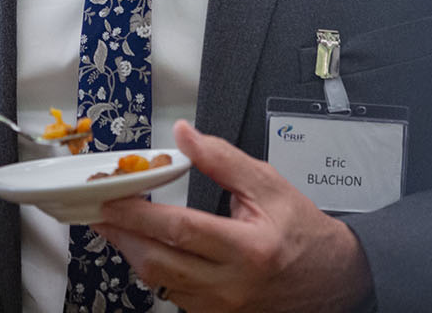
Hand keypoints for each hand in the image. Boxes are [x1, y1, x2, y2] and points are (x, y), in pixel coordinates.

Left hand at [92, 120, 373, 312]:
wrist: (332, 278)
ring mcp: (223, 306)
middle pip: (161, 262)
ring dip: (133, 252)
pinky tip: (146, 247)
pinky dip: (154, 270)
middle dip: (122, 234)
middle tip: (99, 209)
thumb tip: (184, 135)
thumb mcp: (268, 184)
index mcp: (249, 247)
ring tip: (116, 224)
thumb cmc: (300, 230)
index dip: (140, 213)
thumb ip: (222, 159)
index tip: (111, 196)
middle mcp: (233, 283)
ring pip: (161, 283)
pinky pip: (173, 295)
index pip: (182, 229)